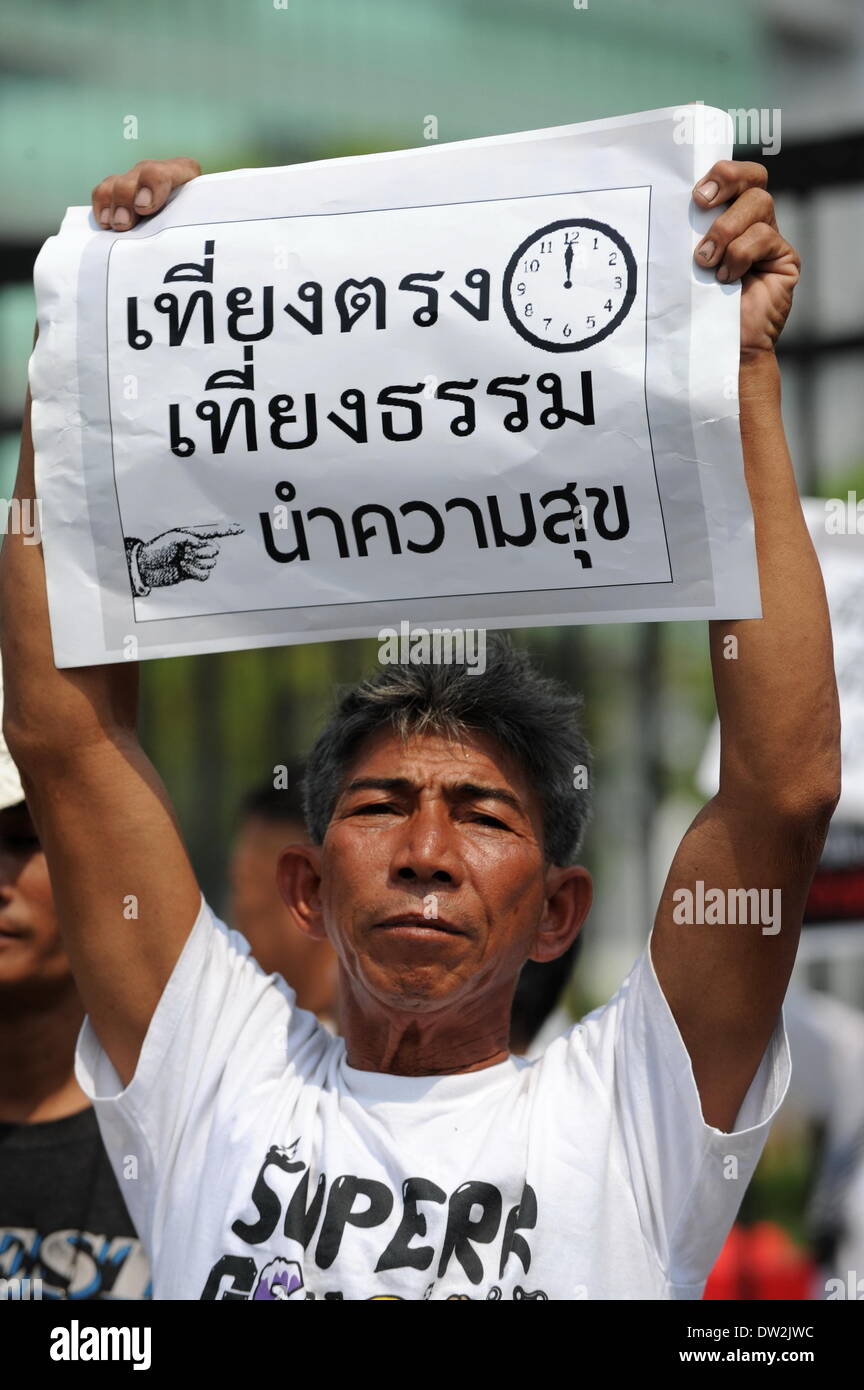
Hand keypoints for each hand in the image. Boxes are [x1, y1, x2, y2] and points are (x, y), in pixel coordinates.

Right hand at [91, 157, 201, 231]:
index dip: (151, 188)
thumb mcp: (200, 220)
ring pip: (116, 184)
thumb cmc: (198, 228)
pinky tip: (105, 225)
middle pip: (136, 176)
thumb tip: (188, 240)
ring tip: (114, 227)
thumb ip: (194, 220)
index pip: (164, 171)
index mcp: (183, 172)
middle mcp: (157, 172)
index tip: (145, 208)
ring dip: (112, 206)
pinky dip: (101, 208)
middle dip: (126, 200)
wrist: (189, 234)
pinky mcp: (119, 192)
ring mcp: (137, 181)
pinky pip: (102, 193)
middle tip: (123, 224)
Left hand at [137, 524, 243, 587]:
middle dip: (203, 552)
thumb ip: (192, 539)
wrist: (146, 567)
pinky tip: (184, 569)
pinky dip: (195, 572)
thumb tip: (205, 547)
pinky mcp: (192, 574)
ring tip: (182, 560)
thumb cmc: (158, 549)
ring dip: (197, 562)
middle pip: (214, 550)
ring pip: (211, 563)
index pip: (213, 532)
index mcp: (192, 535)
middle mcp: (195, 547)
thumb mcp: (174, 538)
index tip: (241, 528)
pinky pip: (205, 575)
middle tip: (186, 552)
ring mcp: (195, 561)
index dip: (227, 530)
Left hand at [692, 161, 799, 360]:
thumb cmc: (694, 306)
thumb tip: (665, 206)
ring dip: (726, 229)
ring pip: (759, 204)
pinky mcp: (785, 259)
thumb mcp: (684, 262)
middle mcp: (752, 223)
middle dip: (727, 181)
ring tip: (706, 261)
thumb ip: (685, 234)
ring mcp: (771, 240)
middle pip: (753, 178)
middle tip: (701, 202)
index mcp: (727, 217)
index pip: (734, 176)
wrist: (717, 348)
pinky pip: (766, 237)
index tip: (696, 193)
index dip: (721, 172)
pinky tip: (726, 279)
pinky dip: (740, 255)